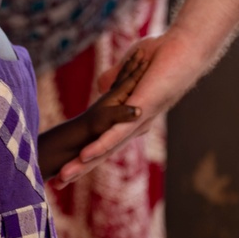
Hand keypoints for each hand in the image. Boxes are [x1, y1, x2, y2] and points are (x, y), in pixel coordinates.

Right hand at [53, 30, 204, 187]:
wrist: (183, 53)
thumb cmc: (159, 58)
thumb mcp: (128, 70)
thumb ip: (114, 78)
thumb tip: (102, 85)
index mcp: (128, 119)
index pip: (100, 142)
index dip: (81, 157)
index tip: (63, 170)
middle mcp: (132, 126)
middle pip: (100, 153)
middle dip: (78, 168)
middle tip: (55, 183)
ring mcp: (136, 122)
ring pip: (106, 148)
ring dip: (84, 164)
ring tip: (63, 177)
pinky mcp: (140, 114)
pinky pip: (117, 133)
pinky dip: (101, 145)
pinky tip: (86, 156)